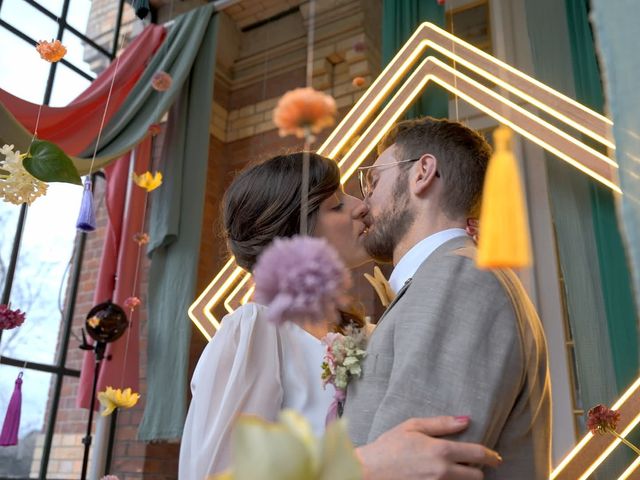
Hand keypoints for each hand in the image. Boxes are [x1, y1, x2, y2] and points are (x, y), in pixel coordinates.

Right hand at [355, 416, 501, 479]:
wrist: (369, 471)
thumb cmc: (389, 446)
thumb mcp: (413, 426)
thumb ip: (441, 423)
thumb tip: (466, 420)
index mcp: (441, 451)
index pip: (478, 454)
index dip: (490, 455)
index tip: (495, 456)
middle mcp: (444, 472)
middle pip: (477, 476)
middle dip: (477, 469)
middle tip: (471, 463)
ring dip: (465, 478)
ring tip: (457, 470)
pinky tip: (443, 477)